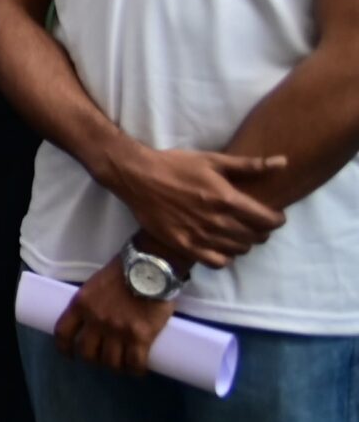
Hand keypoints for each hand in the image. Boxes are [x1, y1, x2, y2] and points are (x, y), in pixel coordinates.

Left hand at [56, 260, 178, 377]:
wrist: (151, 266)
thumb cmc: (124, 270)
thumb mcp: (96, 284)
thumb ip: (92, 302)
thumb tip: (94, 318)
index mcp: (81, 305)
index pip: (63, 333)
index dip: (64, 348)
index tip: (70, 355)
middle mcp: (96, 321)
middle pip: (87, 353)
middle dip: (94, 359)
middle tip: (103, 357)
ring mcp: (118, 331)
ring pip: (111, 362)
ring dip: (115, 366)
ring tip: (122, 364)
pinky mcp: (140, 337)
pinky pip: (134, 364)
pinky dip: (135, 370)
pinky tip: (138, 369)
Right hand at [106, 143, 286, 266]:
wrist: (137, 176)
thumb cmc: (176, 165)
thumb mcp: (213, 160)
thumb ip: (250, 165)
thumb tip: (284, 162)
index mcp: (226, 198)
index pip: (267, 220)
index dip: (276, 220)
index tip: (274, 216)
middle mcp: (216, 220)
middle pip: (255, 237)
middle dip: (262, 231)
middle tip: (255, 224)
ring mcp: (199, 235)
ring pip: (238, 250)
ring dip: (244, 243)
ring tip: (238, 234)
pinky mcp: (184, 245)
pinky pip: (216, 262)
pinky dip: (225, 257)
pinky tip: (221, 246)